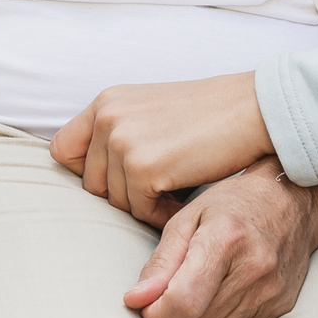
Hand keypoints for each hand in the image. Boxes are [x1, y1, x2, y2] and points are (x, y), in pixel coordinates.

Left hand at [51, 73, 274, 225]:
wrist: (253, 109)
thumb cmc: (210, 114)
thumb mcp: (151, 110)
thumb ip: (119, 131)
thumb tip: (95, 176)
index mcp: (106, 102)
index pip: (64, 151)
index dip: (89, 172)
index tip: (122, 179)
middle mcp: (107, 118)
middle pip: (92, 185)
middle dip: (126, 195)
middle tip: (161, 189)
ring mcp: (122, 142)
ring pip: (117, 202)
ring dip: (147, 206)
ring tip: (176, 192)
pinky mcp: (142, 167)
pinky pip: (140, 212)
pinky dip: (163, 215)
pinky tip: (185, 200)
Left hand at [124, 166, 317, 317]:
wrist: (293, 201)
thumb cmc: (232, 205)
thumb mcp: (187, 219)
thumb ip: (161, 263)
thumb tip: (135, 301)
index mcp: (225, 239)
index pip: (183, 301)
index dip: (156, 314)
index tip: (145, 307)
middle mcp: (254, 269)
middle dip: (174, 315)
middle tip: (174, 289)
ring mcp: (271, 291)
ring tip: (200, 290)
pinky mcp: (281, 307)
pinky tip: (221, 297)